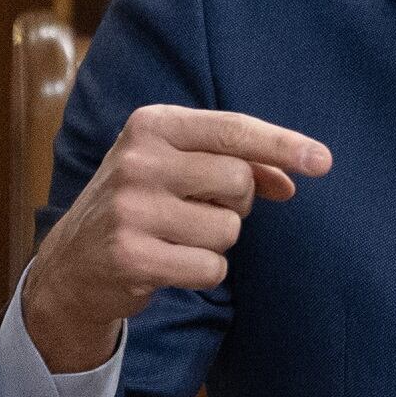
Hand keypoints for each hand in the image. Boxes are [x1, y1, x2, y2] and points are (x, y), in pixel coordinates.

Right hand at [22, 105, 331, 371]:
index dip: (283, 145)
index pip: (233, 129)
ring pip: (228, 229)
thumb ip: (237, 163)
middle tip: (199, 209)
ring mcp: (131, 209)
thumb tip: (293, 179)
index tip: (323, 161)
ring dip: (216, 241)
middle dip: (235, 203)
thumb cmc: (143, 203)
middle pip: (238, 181)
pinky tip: (169, 264)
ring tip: (177, 236)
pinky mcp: (132, 256)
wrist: (72, 262)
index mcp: (151, 125)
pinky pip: (211, 267)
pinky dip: (203, 272)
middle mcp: (137, 160)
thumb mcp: (180, 166)